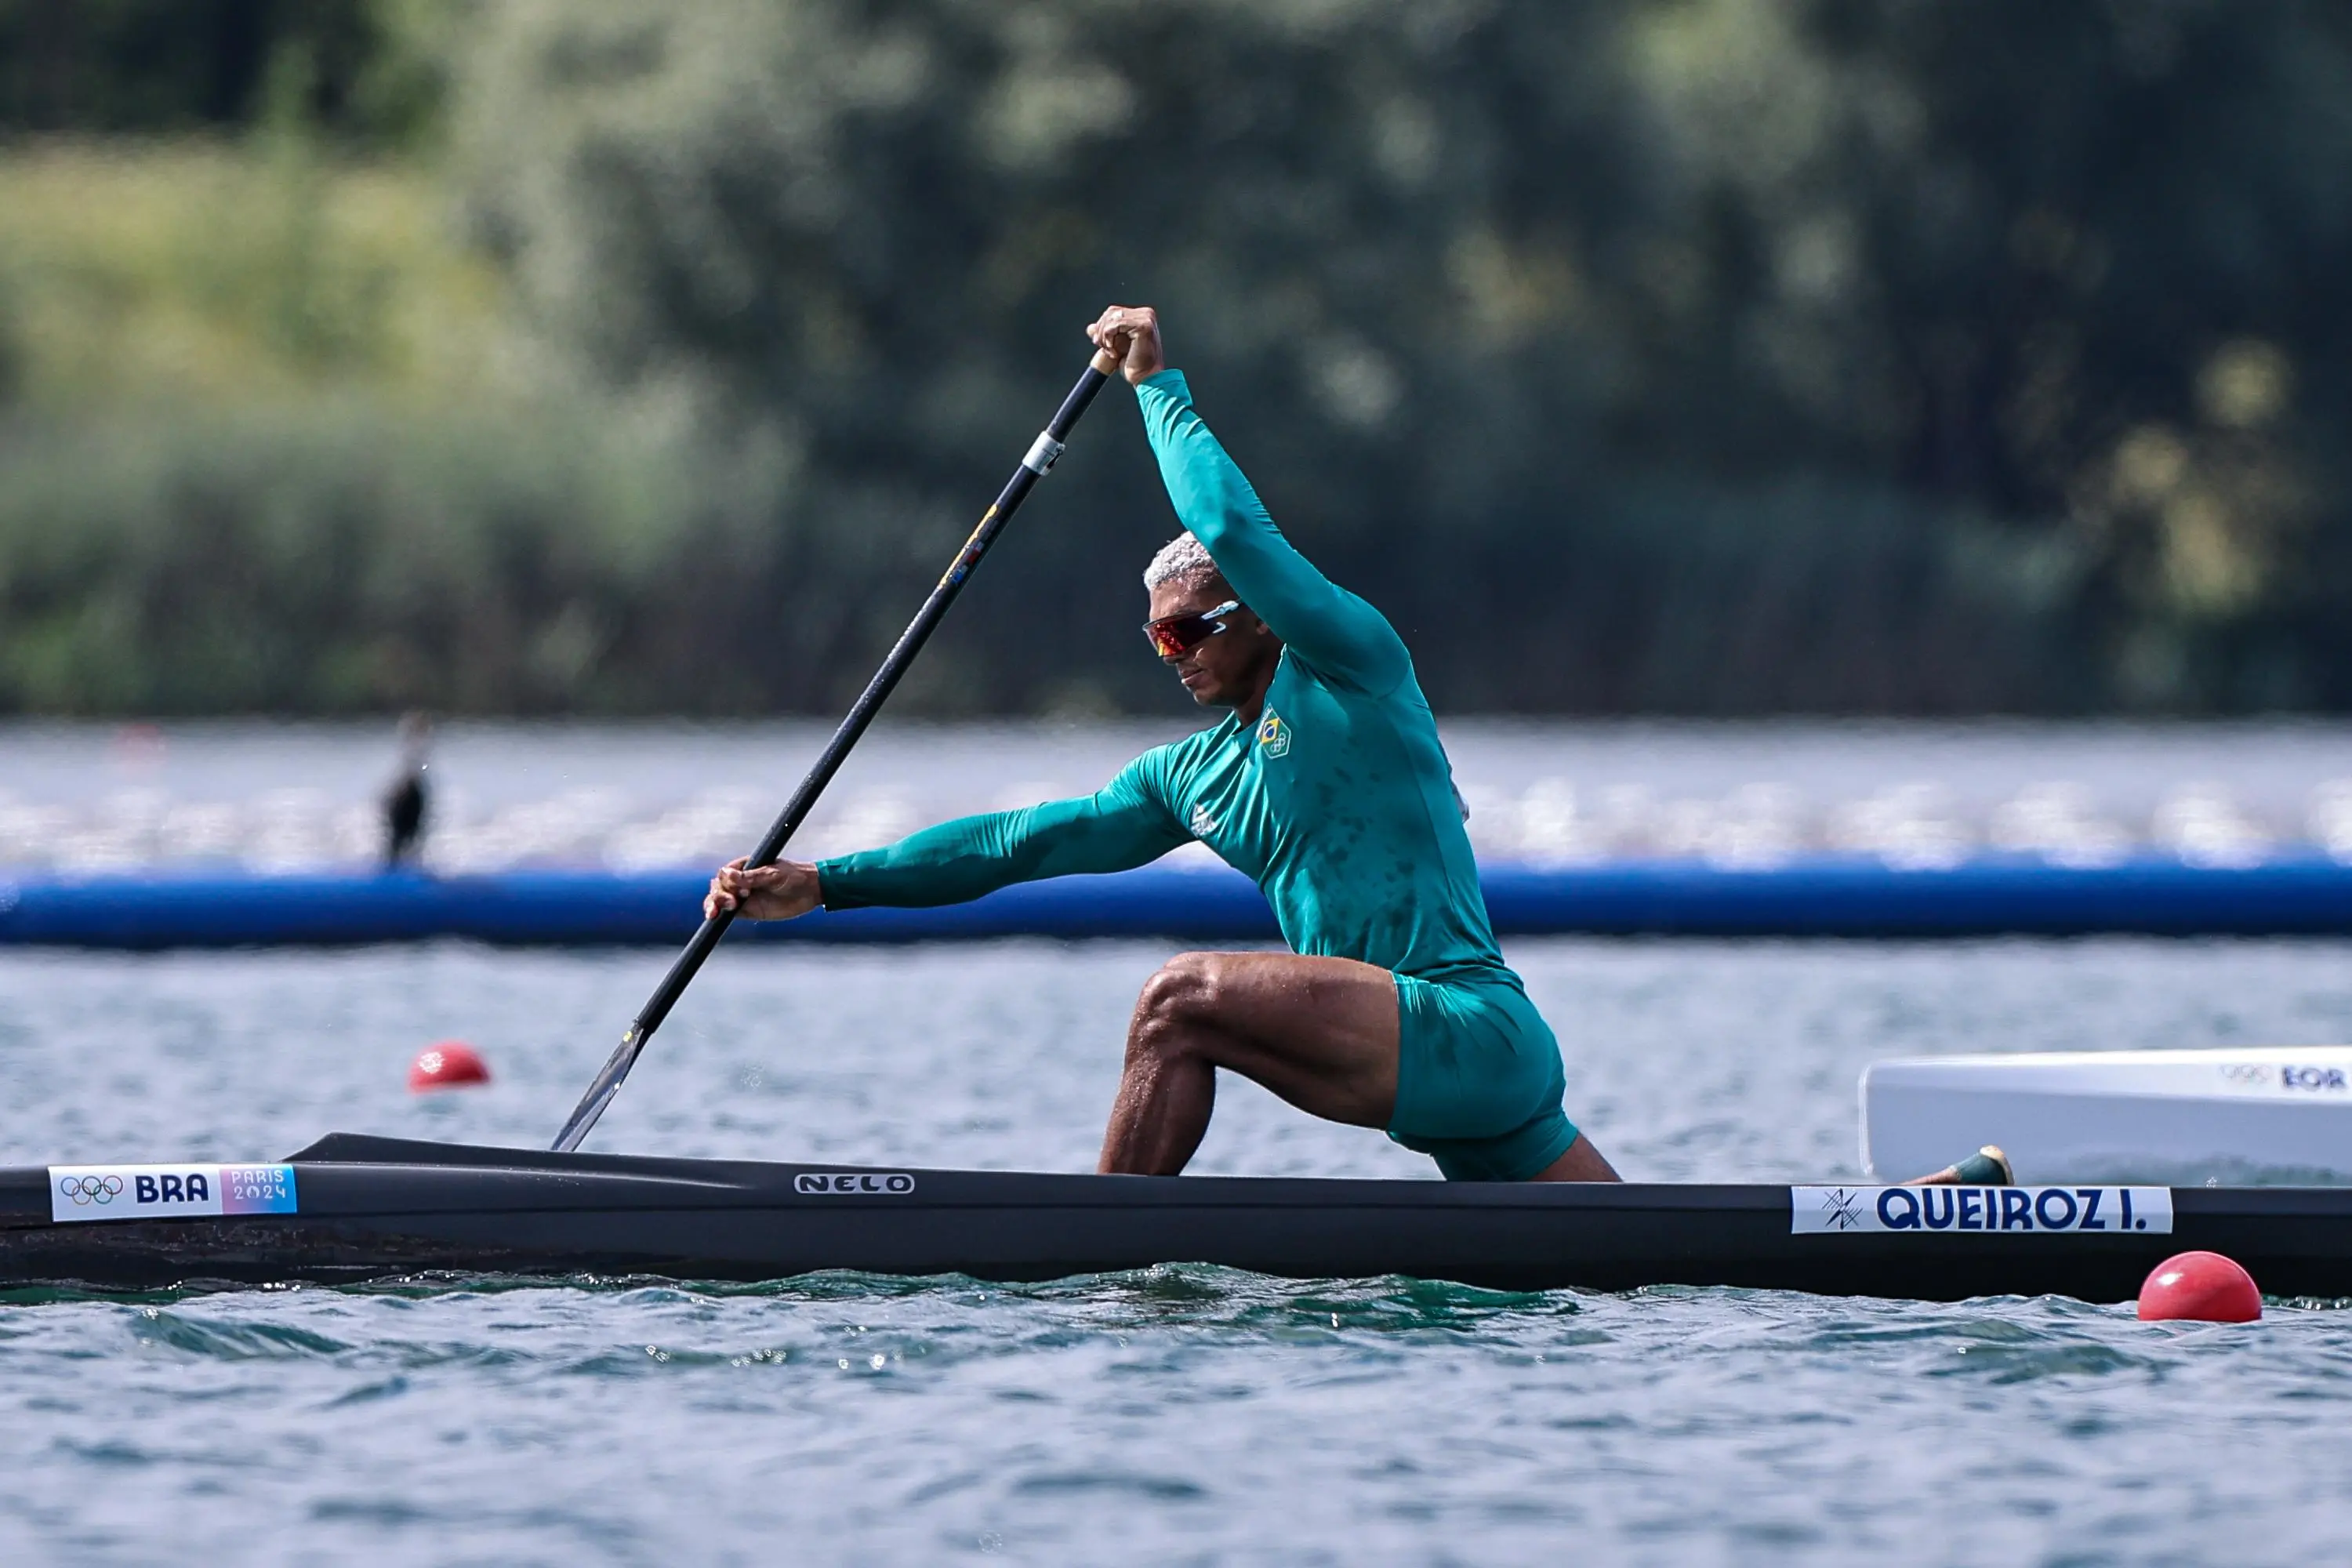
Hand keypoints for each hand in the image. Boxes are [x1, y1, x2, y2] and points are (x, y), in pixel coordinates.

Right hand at [704, 857, 820, 920]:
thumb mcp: (774, 874)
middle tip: (732, 902)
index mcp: (745, 867)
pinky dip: (719, 916)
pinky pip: (728, 913)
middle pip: (718, 887)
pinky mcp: (748, 910)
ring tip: (716, 913)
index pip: (725, 873)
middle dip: (718, 895)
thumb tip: (727, 874)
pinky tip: (715, 919)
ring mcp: (743, 896)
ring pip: (719, 900)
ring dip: (714, 904)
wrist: (812, 891)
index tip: (741, 889)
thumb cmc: (795, 876)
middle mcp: (741, 881)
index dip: (727, 882)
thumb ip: (752, 877)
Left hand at [1086, 305, 1165, 383]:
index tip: (1097, 342)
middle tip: (1101, 346)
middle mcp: (1146, 314)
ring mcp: (1146, 318)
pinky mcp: (1143, 325)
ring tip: (1109, 351)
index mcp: (1142, 316)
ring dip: (1104, 336)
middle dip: (1101, 330)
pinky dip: (1109, 337)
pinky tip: (1113, 351)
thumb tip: (1090, 328)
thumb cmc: (1135, 366)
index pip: (1114, 312)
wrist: (1145, 379)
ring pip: (1112, 318)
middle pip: (1111, 312)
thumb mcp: (1116, 346)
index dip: (1101, 326)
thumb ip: (1105, 334)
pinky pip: (1116, 324)